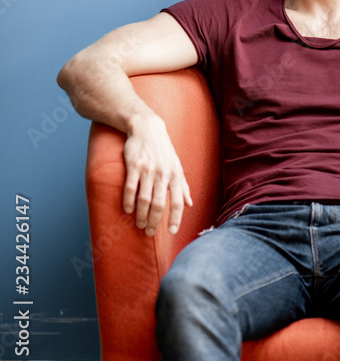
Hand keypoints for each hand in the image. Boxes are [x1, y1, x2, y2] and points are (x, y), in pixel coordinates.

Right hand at [122, 114, 192, 236]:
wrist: (147, 128)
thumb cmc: (163, 150)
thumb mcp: (177, 165)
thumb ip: (183, 186)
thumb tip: (190, 204)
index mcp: (175, 174)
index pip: (177, 202)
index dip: (175, 218)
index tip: (172, 231)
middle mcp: (162, 173)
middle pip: (159, 204)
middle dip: (154, 222)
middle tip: (149, 232)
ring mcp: (147, 169)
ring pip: (144, 199)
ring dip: (141, 215)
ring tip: (140, 224)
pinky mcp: (133, 165)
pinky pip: (130, 188)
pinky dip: (128, 202)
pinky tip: (128, 210)